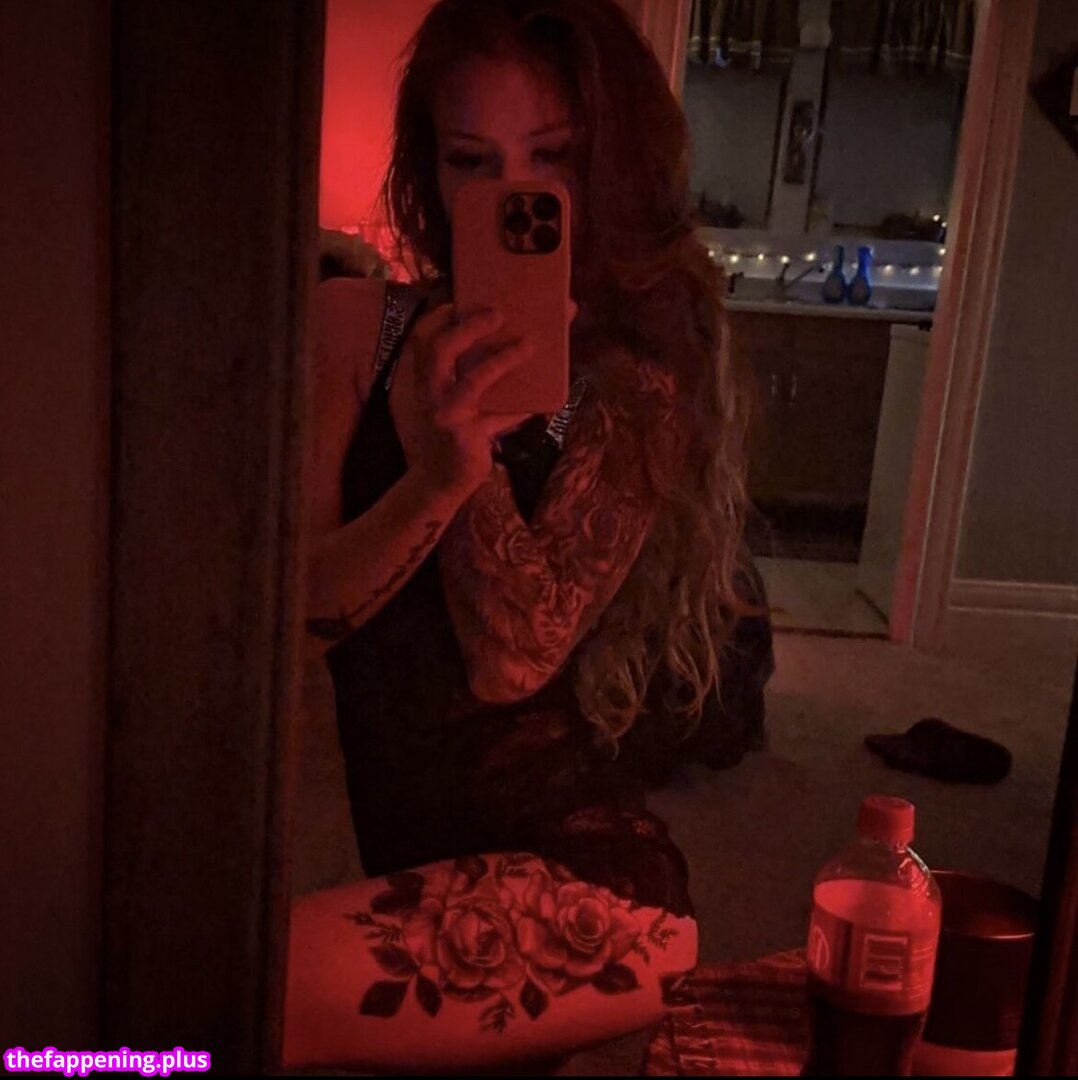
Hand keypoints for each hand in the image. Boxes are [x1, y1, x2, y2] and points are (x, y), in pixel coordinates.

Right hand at [395, 304, 532, 497]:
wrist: (438, 483)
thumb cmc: (451, 434)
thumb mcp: (452, 402)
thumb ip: (468, 376)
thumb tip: (514, 342)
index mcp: (424, 379)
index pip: (422, 339)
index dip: (438, 316)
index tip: (459, 300)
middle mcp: (428, 393)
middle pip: (439, 349)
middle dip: (469, 328)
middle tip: (498, 313)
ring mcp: (445, 415)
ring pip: (474, 381)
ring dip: (504, 360)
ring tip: (530, 344)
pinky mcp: (465, 437)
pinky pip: (500, 418)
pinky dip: (523, 410)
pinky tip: (545, 402)